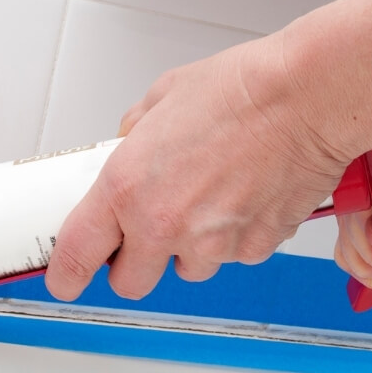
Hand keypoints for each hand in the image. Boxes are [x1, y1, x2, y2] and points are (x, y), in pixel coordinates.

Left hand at [43, 33, 350, 301]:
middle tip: (147, 230)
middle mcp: (164, 224)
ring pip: (188, 269)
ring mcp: (212, 244)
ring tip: (211, 196)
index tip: (65, 277)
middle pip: (130, 283)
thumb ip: (135, 132)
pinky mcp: (254, 248)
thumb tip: (130, 145)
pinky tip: (246, 194)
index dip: (66, 274)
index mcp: (127, 188)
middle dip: (134, 263)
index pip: (77, 255)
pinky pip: (234, 256)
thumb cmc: (243, 89)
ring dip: (190, 246)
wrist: (307, 97)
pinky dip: (235, 235)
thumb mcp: (163, 97)